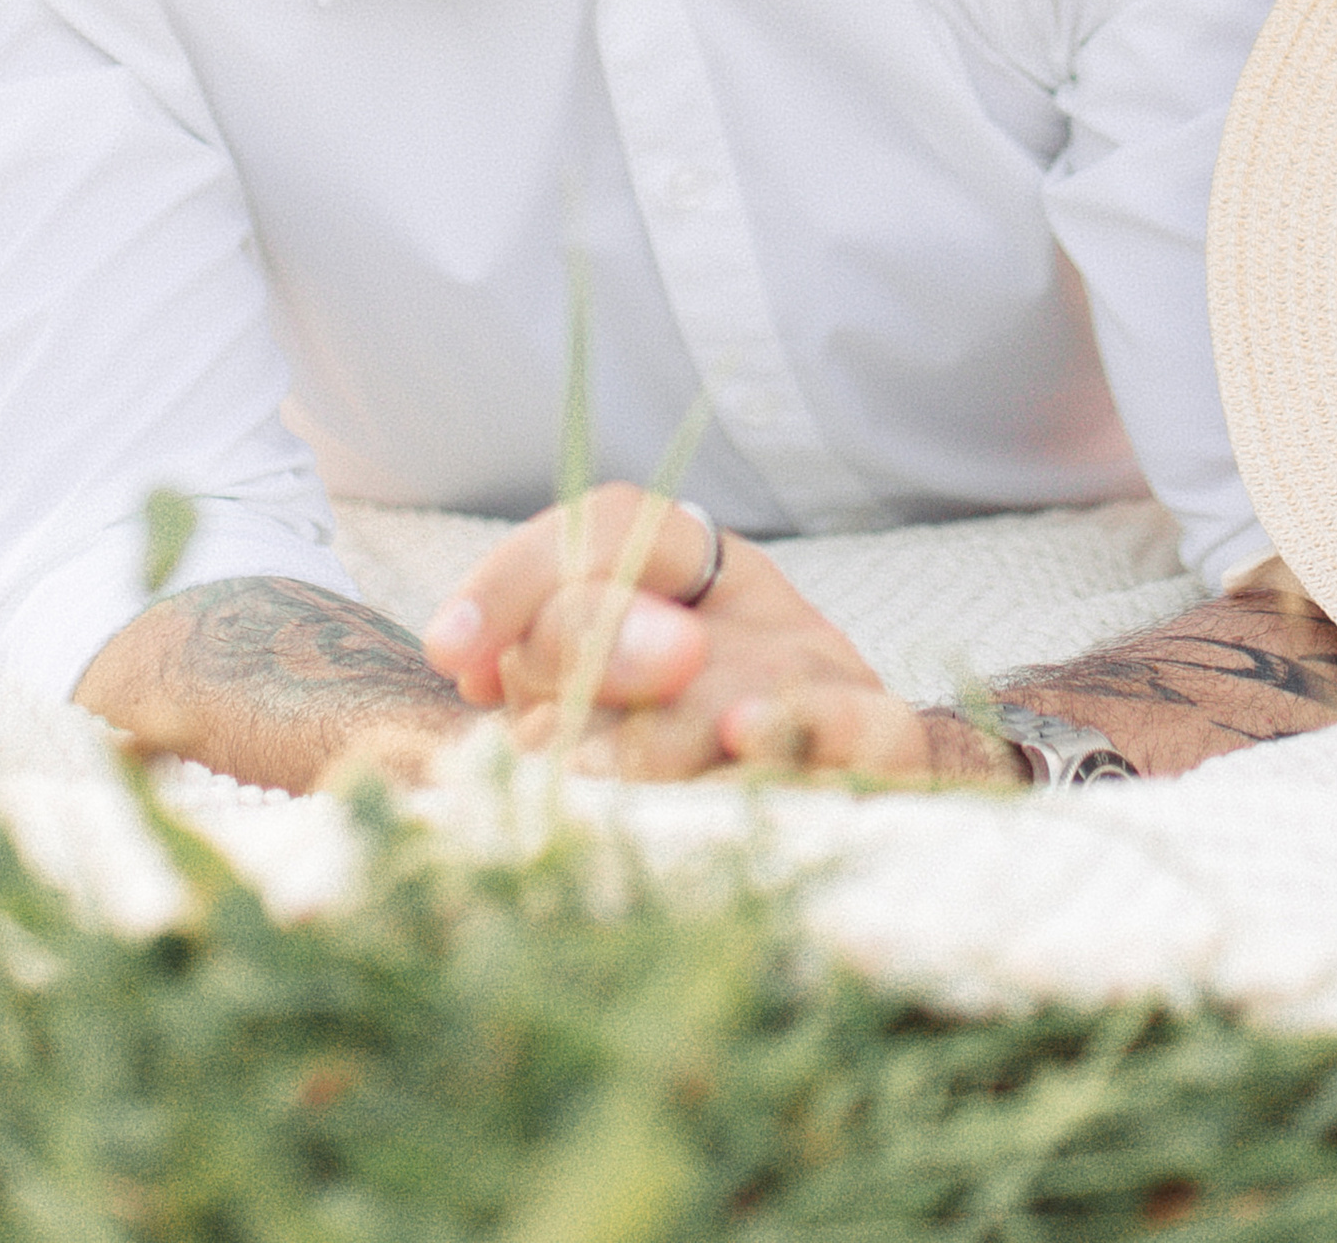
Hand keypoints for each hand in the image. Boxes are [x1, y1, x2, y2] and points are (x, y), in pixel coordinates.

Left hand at [421, 485, 1015, 783]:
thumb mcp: (594, 704)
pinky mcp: (883, 735)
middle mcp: (747, 601)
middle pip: (645, 602)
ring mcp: (819, 661)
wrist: (836, 811)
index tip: (454, 657)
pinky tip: (747, 736)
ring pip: (723, 679)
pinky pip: (856, 720)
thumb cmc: (679, 763)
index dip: (517, 579)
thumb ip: (550, 679)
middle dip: (584, 655)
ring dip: (653, 736)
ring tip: (596, 787)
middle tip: (542, 744)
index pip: (603, 525)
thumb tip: (480, 674)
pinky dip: (800, 722)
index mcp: (677, 570)